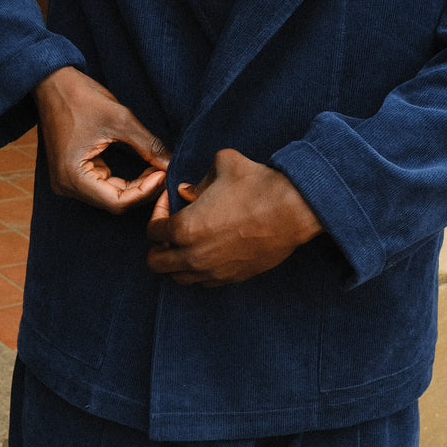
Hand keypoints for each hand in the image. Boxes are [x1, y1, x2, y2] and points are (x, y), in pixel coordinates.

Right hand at [34, 66, 170, 212]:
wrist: (53, 83)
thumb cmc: (81, 97)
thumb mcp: (120, 119)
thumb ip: (147, 144)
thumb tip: (171, 164)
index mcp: (72, 176)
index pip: (116, 202)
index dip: (144, 192)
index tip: (164, 174)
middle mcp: (66, 185)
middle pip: (113, 202)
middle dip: (142, 190)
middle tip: (165, 171)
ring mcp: (68, 181)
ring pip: (110, 195)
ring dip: (136, 186)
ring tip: (157, 168)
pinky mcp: (74, 173)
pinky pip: (104, 185)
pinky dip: (125, 180)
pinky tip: (144, 167)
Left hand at [146, 148, 321, 286]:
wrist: (293, 210)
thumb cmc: (257, 184)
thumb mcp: (222, 164)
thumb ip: (199, 178)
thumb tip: (188, 191)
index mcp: (185, 228)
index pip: (152, 231)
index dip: (158, 212)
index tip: (171, 201)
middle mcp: (194, 256)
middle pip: (156, 263)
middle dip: (158, 245)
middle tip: (171, 228)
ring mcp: (214, 271)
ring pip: (179, 278)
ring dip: (176, 261)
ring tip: (189, 241)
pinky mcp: (233, 278)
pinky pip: (204, 282)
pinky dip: (199, 270)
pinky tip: (210, 249)